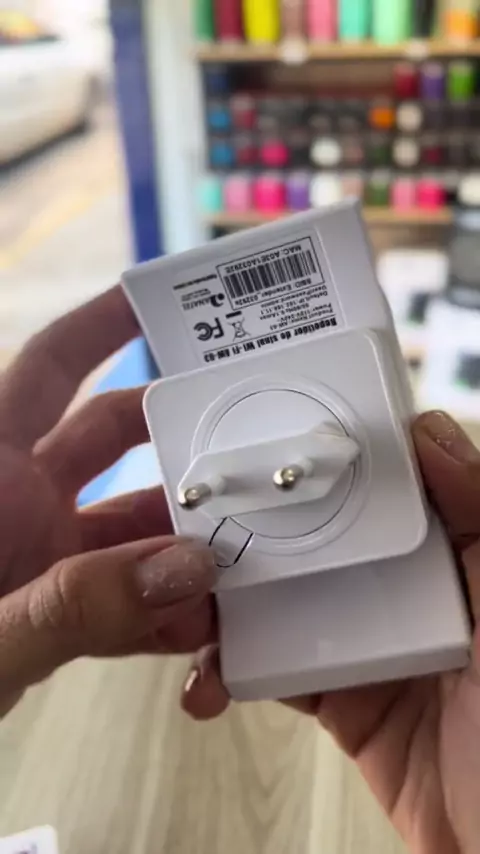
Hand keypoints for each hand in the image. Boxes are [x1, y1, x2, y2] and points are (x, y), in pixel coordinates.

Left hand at [0, 286, 214, 718]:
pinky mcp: (61, 614)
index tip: (162, 298)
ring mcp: (44, 559)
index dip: (101, 325)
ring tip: (247, 558)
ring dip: (187, 544)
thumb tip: (186, 570)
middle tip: (255, 438)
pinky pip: (131, 597)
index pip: (48, 370)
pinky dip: (169, 611)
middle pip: (115, 441)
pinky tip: (205, 633)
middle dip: (182, 436)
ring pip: (136, 527)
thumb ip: (72, 605)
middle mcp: (19, 501)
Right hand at [183, 411, 479, 853]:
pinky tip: (211, 675)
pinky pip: (278, 672)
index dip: (327, 459)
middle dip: (254, 525)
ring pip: (284, 603)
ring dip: (230, 600)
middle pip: (316, 540)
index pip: (379, 489)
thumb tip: (428, 435)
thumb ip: (479, 517)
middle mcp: (402, 590)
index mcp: (446, 553)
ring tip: (187, 598)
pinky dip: (236, 671)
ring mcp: (366, 644)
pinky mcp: (340, 699)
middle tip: (198, 515)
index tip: (267, 434)